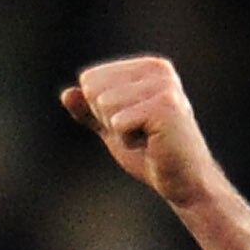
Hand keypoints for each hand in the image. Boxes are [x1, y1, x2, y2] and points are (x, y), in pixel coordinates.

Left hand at [62, 56, 222, 211]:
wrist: (183, 182)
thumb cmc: (150, 154)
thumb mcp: (112, 129)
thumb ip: (89, 111)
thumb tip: (66, 94)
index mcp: (146, 67)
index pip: (90, 79)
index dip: (100, 111)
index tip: (131, 123)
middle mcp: (157, 69)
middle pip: (94, 89)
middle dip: (107, 120)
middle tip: (138, 133)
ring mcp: (162, 86)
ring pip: (105, 105)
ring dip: (119, 132)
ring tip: (146, 138)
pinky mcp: (164, 107)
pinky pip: (118, 123)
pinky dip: (128, 141)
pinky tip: (151, 144)